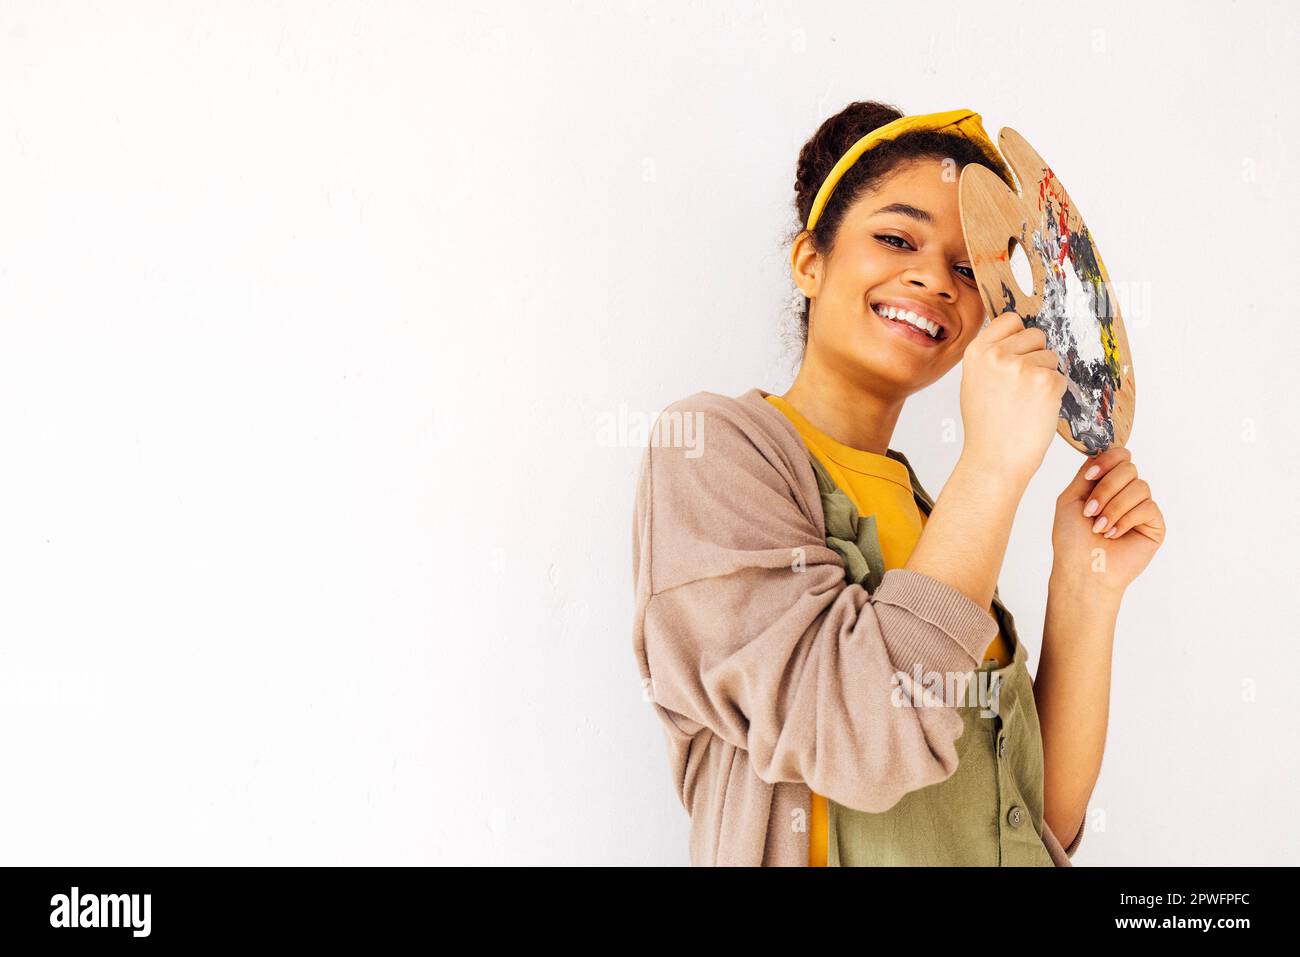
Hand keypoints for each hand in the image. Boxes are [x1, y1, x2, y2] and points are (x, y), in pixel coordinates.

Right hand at [959, 312, 1068, 486]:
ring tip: (1026, 402)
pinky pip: (1061, 378)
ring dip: (1045, 377)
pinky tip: (1037, 411)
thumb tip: (1016, 338)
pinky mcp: (1046, 382)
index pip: (1010, 320)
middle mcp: (997, 355)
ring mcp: (1022, 367)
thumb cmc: (986, 427)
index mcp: (976, 352)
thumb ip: (991, 357)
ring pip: (1051, 357)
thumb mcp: (975, 382)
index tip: (1017, 355)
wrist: (994, 460)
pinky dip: (1055, 395)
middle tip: (1021, 388)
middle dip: (1036, 357)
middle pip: (1036, 335)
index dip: (1018, 337)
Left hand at [1051, 445, 1165, 595]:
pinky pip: (1148, 507)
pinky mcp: (1154, 525)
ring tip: (1099, 528)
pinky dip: (1126, 520)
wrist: (1082, 569)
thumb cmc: (1071, 539)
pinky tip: (1112, 535)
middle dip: (1106, 489)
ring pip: (1139, 487)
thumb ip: (1087, 473)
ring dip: (1113, 507)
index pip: (1119, 456)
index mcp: (1107, 485)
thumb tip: (1101, 452)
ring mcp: (1141, 508)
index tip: (1090, 477)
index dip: (1107, 461)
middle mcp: (1126, 493)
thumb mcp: (1071, 498)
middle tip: (1090, 512)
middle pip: (1129, 468)